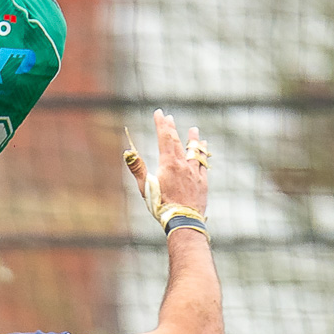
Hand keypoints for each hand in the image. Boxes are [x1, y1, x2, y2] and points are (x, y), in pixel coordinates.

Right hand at [124, 110, 208, 225]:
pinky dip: (203, 153)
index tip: (159, 113)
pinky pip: (204, 164)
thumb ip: (138, 168)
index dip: (161, 124)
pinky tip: (204, 148)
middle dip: (172, 128)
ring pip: (195, 151)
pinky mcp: (202, 182)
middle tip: (169, 117)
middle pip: (178, 141)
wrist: (183, 221)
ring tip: (194, 129)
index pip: (165, 138)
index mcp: (168, 164)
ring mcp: (194, 172)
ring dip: (193, 139)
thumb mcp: (145, 187)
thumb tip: (128, 153)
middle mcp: (183, 164)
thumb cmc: (161, 205)